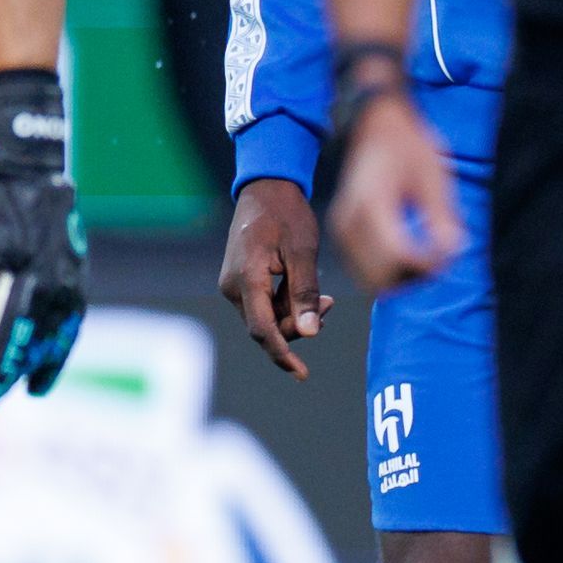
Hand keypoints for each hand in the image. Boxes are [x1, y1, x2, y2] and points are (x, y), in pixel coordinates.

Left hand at [0, 65, 88, 414]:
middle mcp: (54, 296)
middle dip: (3, 384)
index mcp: (24, 291)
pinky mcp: (76, 276)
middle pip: (29, 355)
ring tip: (28, 390)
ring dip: (39, 368)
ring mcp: (71, 287)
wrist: (31, 172)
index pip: (1, 354)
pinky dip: (60, 343)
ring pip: (56, 342)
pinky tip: (51, 351)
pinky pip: (70, 322)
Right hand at [220, 174, 330, 376]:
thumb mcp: (303, 252)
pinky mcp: (241, 282)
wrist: (265, 189)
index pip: (262, 330)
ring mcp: (234, 284)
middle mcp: (234, 287)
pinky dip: (286, 305)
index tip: (301, 373)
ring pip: (266, 318)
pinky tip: (308, 292)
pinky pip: (264, 305)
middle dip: (299, 325)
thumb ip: (305, 294)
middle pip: (266, 326)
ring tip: (324, 297)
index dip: (282, 354)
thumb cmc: (287, 215)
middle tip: (329, 304)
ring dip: (295, 315)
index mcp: (247, 279)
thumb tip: (310, 334)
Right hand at [330, 89, 464, 293]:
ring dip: (402, 277)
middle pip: (380, 276)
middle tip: (441, 259)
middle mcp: (349, 220)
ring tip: (428, 255)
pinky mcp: (342, 231)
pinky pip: (364, 268)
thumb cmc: (408, 145)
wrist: (376, 124)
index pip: (397, 255)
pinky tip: (411, 251)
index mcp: (372, 203)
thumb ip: (443, 218)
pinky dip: (389, 270)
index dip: (427, 265)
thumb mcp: (435, 177)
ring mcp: (342, 227)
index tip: (449, 254)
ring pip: (370, 278)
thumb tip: (454, 253)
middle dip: (415, 276)